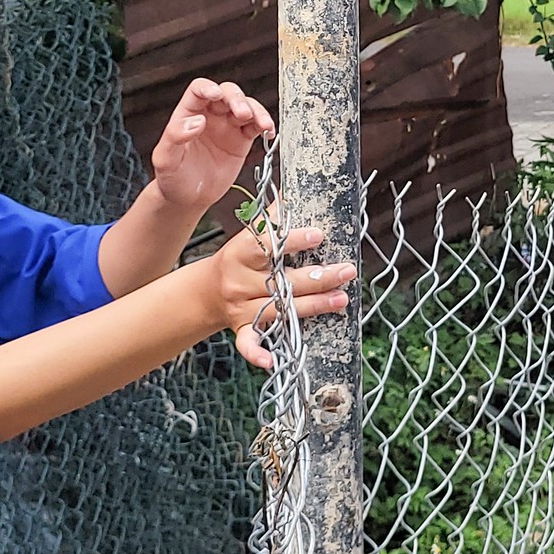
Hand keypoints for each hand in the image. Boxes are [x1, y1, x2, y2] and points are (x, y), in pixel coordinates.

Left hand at [150, 79, 274, 213]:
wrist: (187, 199)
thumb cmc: (172, 177)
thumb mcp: (165, 158)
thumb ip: (176, 136)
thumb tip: (196, 121)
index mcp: (188, 114)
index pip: (199, 90)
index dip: (208, 88)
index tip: (216, 94)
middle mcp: (209, 116)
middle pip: (227, 94)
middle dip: (237, 99)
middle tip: (242, 113)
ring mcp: (227, 127)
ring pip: (246, 107)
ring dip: (256, 111)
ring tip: (262, 124)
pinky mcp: (241, 140)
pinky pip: (255, 127)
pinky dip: (265, 127)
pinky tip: (268, 132)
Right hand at [207, 225, 355, 369]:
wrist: (206, 292)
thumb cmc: (238, 260)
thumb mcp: (249, 236)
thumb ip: (270, 219)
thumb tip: (297, 190)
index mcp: (240, 252)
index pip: (267, 245)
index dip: (292, 241)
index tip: (319, 235)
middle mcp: (239, 281)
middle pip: (281, 281)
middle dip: (318, 277)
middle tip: (347, 271)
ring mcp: (241, 308)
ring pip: (278, 310)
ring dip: (312, 307)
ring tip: (341, 299)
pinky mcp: (241, 330)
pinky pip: (248, 344)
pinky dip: (258, 355)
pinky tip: (271, 363)